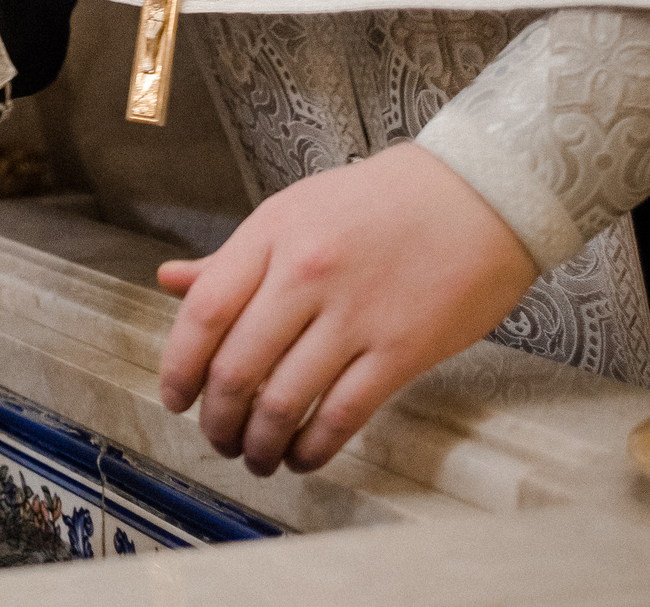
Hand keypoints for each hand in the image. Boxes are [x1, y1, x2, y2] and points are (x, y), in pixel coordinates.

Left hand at [155, 142, 539, 476]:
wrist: (480, 193)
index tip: (175, 397)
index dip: (179, 367)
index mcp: (271, 235)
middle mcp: (305, 274)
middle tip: (217, 436)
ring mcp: (354, 315)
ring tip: (256, 456)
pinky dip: (313, 448)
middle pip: (236, 368)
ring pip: (283, 402)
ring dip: (260, 443)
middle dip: (218, 418)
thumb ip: (232, 258)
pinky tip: (303, 457)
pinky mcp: (401, 350)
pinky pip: (342, 416)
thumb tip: (170, 282)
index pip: (204, 313)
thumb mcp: (294, 210)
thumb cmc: (382, 201)